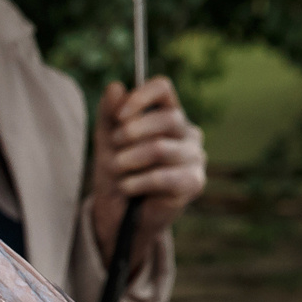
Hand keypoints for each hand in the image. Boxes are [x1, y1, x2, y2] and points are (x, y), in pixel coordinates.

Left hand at [90, 75, 206, 250]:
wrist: (118, 214)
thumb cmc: (116, 173)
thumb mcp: (106, 142)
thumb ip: (109, 115)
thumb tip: (115, 87)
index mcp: (168, 115)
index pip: (163, 89)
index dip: (140, 97)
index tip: (119, 116)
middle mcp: (187, 132)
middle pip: (167, 118)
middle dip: (131, 134)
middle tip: (113, 151)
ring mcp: (195, 157)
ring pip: (160, 148)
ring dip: (129, 161)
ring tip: (118, 172)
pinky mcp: (194, 182)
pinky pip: (163, 176)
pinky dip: (136, 182)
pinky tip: (128, 187)